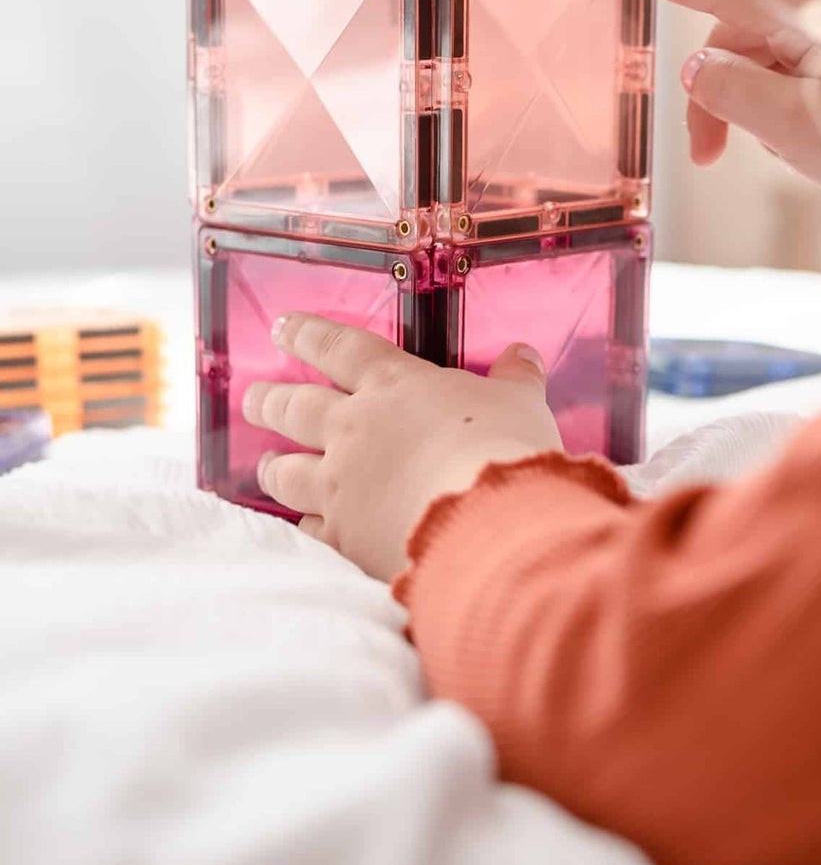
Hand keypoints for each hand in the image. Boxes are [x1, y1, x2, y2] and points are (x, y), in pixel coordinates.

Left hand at [243, 315, 562, 582]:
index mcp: (394, 385)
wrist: (485, 521)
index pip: (340, 348)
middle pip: (296, 408)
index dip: (308, 334)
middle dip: (270, 400)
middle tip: (254, 398)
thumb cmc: (504, 447)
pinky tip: (304, 526)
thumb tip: (522, 354)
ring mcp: (341, 485)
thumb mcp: (520, 403)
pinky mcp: (344, 537)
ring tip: (266, 464)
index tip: (282, 327)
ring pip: (287, 470)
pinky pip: (310, 530)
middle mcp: (354, 429)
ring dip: (273, 465)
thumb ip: (516, 378)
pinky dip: (305, 525)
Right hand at [603, 0, 820, 199]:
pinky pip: (798, 62)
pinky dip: (784, 98)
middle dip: (715, 88)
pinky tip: (808, 136)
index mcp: (817, 12)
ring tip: (783, 148)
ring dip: (753, 100)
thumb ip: (732, 92)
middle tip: (708, 154)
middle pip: (739, 30)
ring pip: (765, 52)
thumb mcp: (794, 130)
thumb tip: (693, 66)